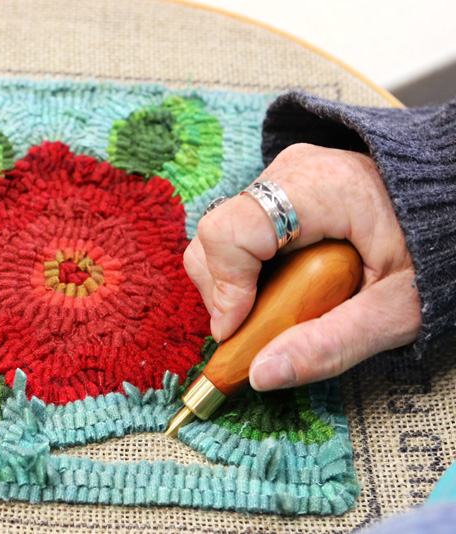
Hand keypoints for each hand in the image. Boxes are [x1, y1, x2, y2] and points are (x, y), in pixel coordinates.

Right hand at [184, 143, 420, 390]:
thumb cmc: (436, 250)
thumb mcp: (397, 309)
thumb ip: (331, 344)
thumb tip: (262, 374)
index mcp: (321, 190)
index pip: (233, 231)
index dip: (224, 287)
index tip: (238, 331)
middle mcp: (291, 171)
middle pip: (216, 236)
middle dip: (224, 292)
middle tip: (259, 328)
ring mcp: (282, 175)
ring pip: (219, 235)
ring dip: (233, 283)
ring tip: (275, 308)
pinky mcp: (279, 187)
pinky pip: (237, 230)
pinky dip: (245, 268)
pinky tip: (280, 286)